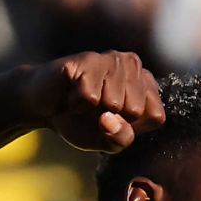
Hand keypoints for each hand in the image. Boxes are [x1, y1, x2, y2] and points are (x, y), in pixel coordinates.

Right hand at [23, 51, 164, 152]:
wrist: (44, 108)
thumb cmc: (80, 122)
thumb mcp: (107, 141)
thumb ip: (121, 139)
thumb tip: (111, 119)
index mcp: (145, 84)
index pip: (156, 116)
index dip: (132, 128)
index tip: (114, 121)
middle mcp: (132, 65)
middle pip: (136, 110)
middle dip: (111, 119)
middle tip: (95, 110)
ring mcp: (111, 58)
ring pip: (114, 102)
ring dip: (92, 111)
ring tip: (83, 100)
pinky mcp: (87, 59)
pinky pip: (90, 96)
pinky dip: (76, 104)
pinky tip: (71, 94)